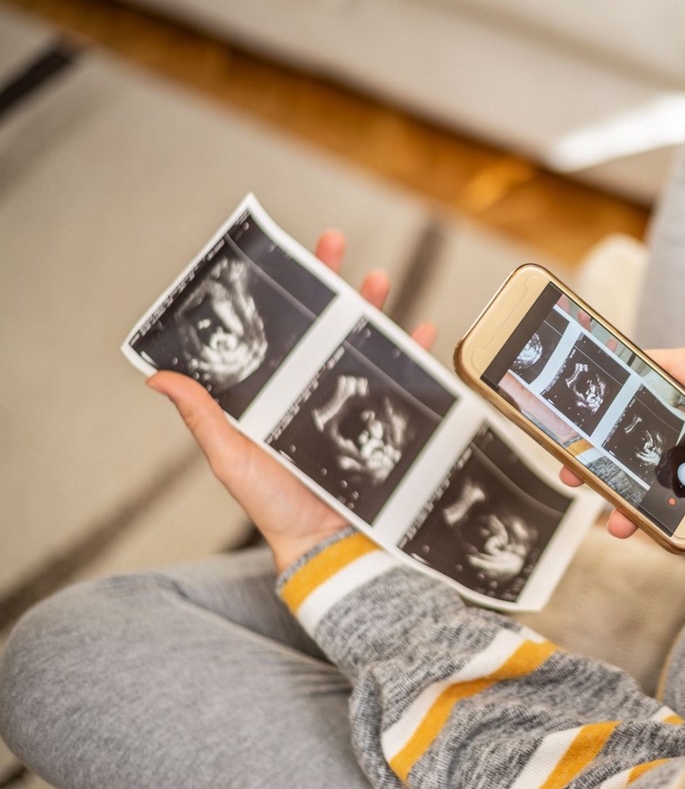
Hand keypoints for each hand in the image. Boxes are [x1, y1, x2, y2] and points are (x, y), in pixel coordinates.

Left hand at [147, 230, 437, 572]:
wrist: (328, 546)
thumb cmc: (274, 505)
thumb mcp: (230, 457)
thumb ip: (202, 417)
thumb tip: (158, 376)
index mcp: (279, 391)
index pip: (281, 330)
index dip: (282, 292)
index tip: (279, 254)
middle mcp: (317, 388)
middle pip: (326, 323)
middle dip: (332, 280)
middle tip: (333, 242)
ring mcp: (356, 401)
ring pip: (367, 340)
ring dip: (374, 306)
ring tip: (377, 276)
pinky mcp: (391, 420)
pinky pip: (409, 380)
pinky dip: (418, 353)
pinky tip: (423, 330)